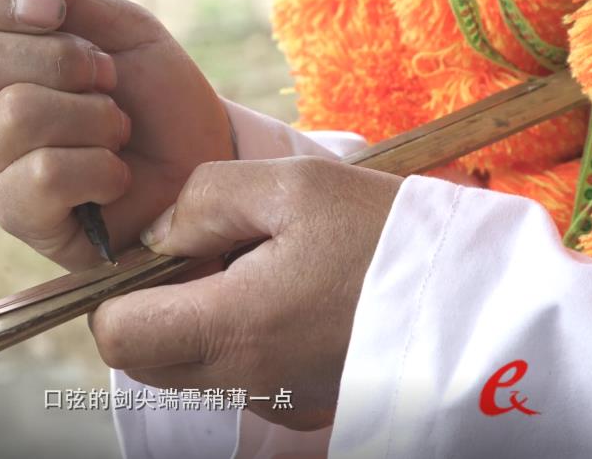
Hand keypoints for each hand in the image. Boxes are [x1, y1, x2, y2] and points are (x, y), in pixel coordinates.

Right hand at [0, 0, 233, 270]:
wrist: (203, 174)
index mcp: (3, 59)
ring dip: (92, 115)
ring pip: (16, 114)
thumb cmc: (161, 105)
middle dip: (57, 59)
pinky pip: (45, 172)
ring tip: (119, 130)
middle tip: (105, 77)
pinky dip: (100, 167)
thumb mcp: (124, 35)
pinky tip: (115, 176)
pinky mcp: (22, 215)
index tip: (54, 8)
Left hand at [89, 157, 401, 429]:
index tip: (152, 257)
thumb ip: (203, 200)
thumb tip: (157, 236)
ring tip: (257, 269)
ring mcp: (276, 401)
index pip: (117, 335)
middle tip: (208, 254)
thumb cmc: (385, 236)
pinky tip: (288, 297)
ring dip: (198, 320)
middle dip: (153, 306)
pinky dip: (240, 339)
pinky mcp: (302, 404)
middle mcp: (247, 381)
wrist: (477, 298)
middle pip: (145, 358)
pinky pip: (238, 376)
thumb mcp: (293, 187)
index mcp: (235, 328)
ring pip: (190, 368)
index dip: (115, 294)